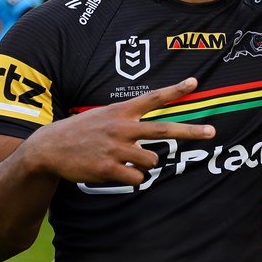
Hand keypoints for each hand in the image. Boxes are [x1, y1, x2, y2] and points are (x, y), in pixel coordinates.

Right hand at [22, 78, 214, 185]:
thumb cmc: (82, 132)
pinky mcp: (109, 169)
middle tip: (212, 132)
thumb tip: (152, 139)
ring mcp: (117, 148)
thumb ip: (128, 121)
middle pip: (164, 130)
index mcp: (121, 111)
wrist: (49, 149)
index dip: (175, 90)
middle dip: (190, 132)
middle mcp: (122, 127)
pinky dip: (131, 179)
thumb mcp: (104, 116)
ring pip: (151, 161)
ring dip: (144, 164)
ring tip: (123, 160)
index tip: (195, 82)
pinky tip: (114, 171)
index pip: (153, 98)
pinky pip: (137, 179)